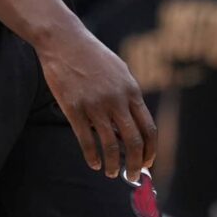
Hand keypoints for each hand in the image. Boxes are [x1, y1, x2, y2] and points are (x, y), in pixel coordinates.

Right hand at [38, 26, 156, 182]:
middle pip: (133, 141)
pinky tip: (94, 164)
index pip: (148, 128)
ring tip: (112, 173)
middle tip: (134, 175)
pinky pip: (86, 140)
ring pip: (110, 145)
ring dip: (113, 165)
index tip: (148, 162)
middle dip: (136, 163)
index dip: (150, 149)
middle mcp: (117, 100)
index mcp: (131, 90)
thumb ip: (128, 97)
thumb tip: (132, 126)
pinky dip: (92, 156)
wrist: (65, 41)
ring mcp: (95, 105)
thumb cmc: (94, 56)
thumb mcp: (120, 72)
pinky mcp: (74, 109)